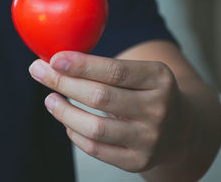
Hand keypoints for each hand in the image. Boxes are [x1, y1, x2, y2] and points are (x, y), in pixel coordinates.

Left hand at [29, 51, 192, 172]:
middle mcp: (158, 109)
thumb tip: (57, 61)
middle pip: (100, 97)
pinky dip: (75, 134)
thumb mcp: (141, 73)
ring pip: (95, 127)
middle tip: (39, 72)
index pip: (115, 71)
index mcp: (159, 79)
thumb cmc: (148, 93)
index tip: (54, 59)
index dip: (81, 65)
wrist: (181, 129)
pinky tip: (67, 121)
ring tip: (50, 99)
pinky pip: (96, 149)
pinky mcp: (138, 161)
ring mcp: (150, 138)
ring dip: (64, 112)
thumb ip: (106, 68)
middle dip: (63, 83)